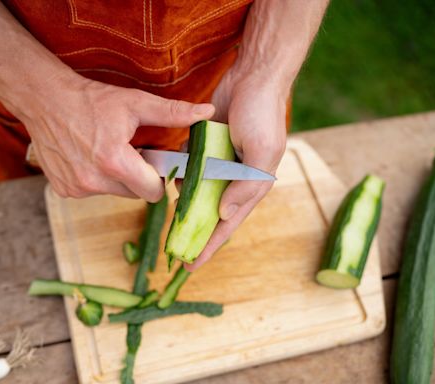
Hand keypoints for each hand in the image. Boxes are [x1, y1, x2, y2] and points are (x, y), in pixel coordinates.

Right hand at [20, 74, 213, 200]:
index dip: (158, 178)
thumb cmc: (92, 100)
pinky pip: (94, 192)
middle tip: (129, 151)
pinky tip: (89, 157)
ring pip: (115, 193)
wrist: (44, 99)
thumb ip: (173, 113)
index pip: (153, 192)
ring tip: (107, 151)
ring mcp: (76, 188)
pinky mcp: (63, 191)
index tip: (153, 162)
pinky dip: (97, 179)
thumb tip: (207, 112)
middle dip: (138, 177)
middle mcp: (93, 181)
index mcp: (114, 162)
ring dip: (117, 178)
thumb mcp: (135, 103)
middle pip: (135, 194)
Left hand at [185, 70, 287, 270]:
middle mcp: (235, 178)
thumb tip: (224, 215)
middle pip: (211, 213)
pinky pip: (191, 166)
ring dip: (185, 202)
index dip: (210, 246)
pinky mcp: (207, 146)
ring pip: (199, 191)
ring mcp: (220, 163)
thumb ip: (246, 186)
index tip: (191, 266)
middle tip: (174, 251)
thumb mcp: (262, 153)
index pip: (228, 224)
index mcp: (251, 185)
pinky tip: (173, 178)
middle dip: (194, 232)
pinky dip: (182, 174)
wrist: (253, 78)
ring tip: (170, 216)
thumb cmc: (263, 115)